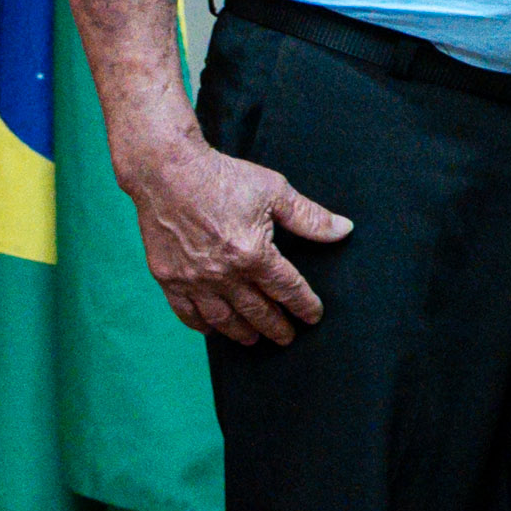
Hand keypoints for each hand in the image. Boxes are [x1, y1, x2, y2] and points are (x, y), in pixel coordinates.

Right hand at [123, 129, 353, 344]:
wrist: (165, 171)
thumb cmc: (222, 177)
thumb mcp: (275, 191)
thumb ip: (310, 218)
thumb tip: (345, 230)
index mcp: (254, 255)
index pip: (288, 290)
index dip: (304, 306)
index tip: (313, 316)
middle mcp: (224, 274)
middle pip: (258, 312)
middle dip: (276, 327)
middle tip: (287, 337)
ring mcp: (193, 279)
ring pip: (223, 319)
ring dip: (242, 333)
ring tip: (254, 339)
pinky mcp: (168, 277)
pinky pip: (187, 313)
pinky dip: (202, 325)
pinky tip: (213, 329)